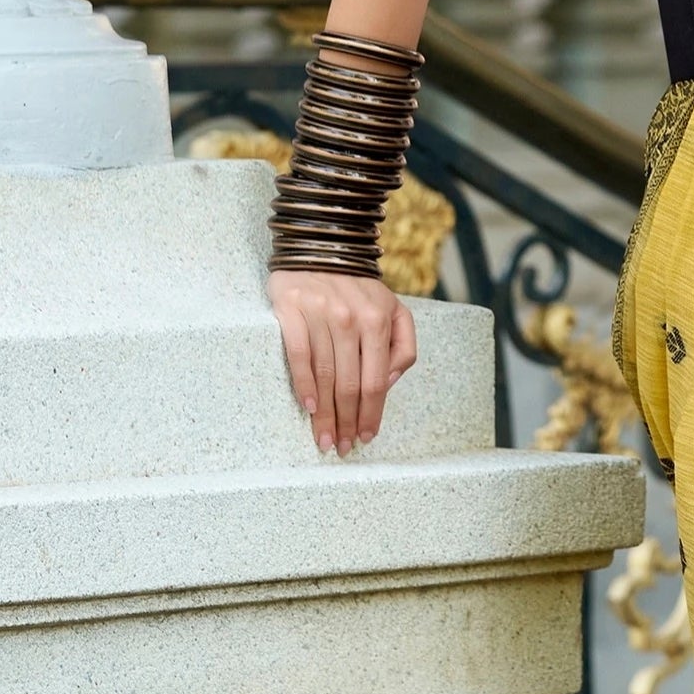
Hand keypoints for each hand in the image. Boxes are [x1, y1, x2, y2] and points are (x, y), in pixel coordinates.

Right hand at [271, 268, 416, 455]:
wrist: (321, 246)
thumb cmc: (359, 288)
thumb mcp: (393, 309)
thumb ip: (401, 345)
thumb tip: (386, 382)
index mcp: (380, 320)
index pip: (376, 380)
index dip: (372, 413)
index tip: (366, 437)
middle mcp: (352, 318)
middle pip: (350, 385)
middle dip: (347, 421)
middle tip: (342, 447)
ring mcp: (321, 314)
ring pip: (325, 376)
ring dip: (325, 414)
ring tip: (324, 439)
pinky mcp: (292, 311)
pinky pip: (299, 356)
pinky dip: (303, 385)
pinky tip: (308, 408)